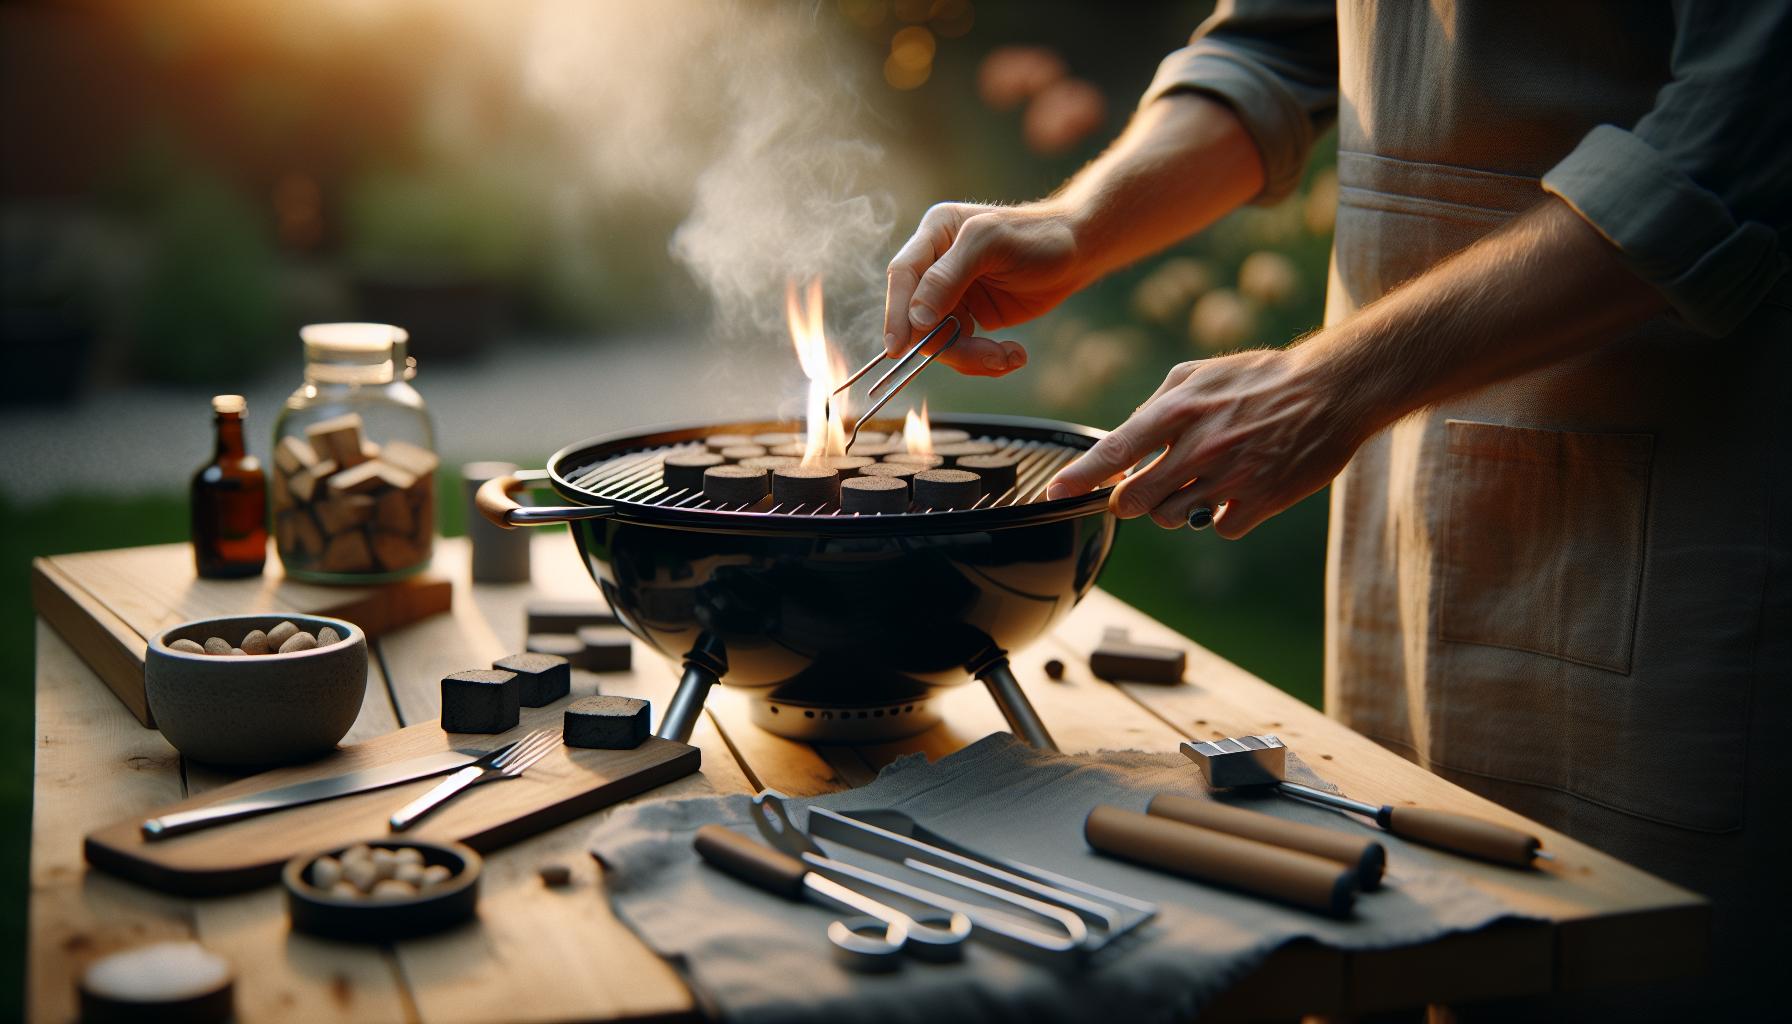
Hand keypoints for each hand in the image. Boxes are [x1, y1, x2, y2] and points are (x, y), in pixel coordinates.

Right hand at [882, 201, 1087, 375]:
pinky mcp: (971, 318)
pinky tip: (1013, 355)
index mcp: (934, 235)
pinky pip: (963, 350)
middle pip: (918, 318)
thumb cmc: (1037, 237)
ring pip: (940, 340)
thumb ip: (949, 276)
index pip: (903, 275)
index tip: (897, 348)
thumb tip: (917, 316)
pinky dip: (986, 361)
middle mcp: (937, 267)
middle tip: (988, 357)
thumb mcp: (990, 244)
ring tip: (1008, 358)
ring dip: (973, 358)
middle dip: (950, 345)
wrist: (1077, 253)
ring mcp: (953, 295)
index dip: (895, 313)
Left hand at [1046, 347, 1374, 537]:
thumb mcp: (1199, 374)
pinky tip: (1237, 491)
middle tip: (1149, 485)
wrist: (1333, 389)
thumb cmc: (1260, 379)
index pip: (1116, 450)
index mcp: (1179, 409)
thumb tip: (1123, 443)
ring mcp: (1230, 476)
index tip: (1053, 494)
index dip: (1080, 477)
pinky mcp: (1261, 500)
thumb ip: (1156, 408)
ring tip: (1201, 480)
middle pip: (1136, 500)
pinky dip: (1222, 518)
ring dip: (1177, 508)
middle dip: (1133, 499)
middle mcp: (1200, 445)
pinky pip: (1220, 529)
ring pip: (1174, 518)